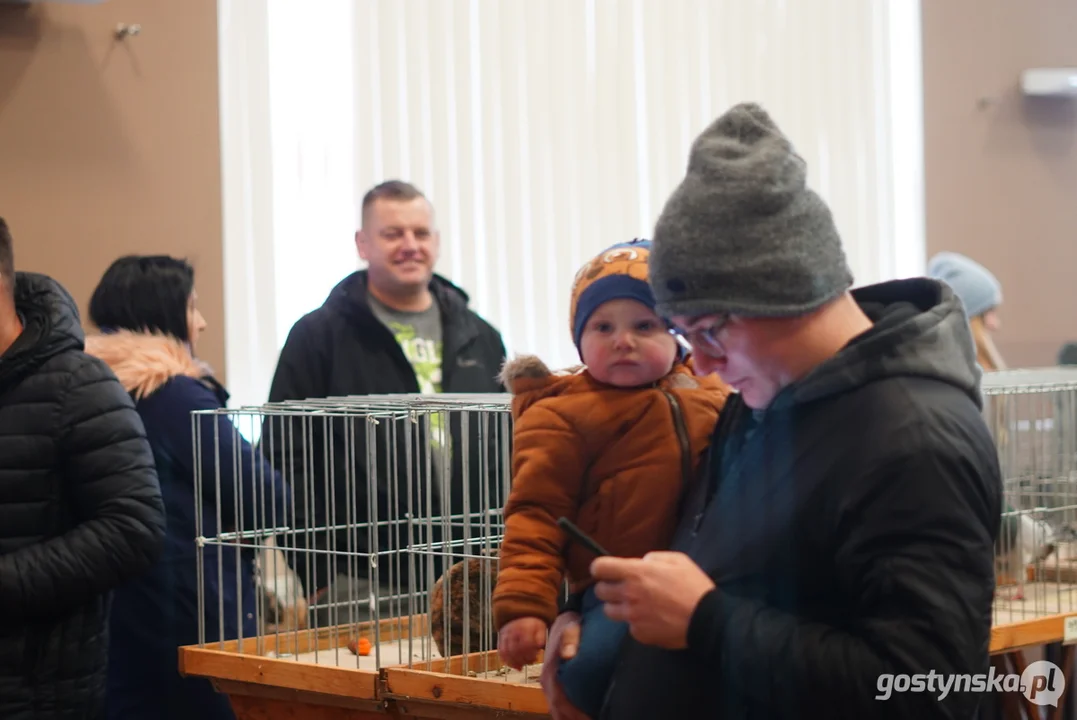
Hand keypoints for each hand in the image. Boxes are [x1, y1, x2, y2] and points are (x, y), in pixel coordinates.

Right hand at [498, 616, 546, 669]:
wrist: (520, 616)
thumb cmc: (533, 625)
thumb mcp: (540, 628)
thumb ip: (541, 637)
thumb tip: (539, 645)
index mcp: (524, 627)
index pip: (525, 643)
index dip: (530, 653)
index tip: (535, 657)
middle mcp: (512, 631)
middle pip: (515, 649)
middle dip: (523, 659)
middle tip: (530, 662)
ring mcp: (505, 635)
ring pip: (506, 652)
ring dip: (514, 662)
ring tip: (522, 667)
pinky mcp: (501, 639)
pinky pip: (501, 652)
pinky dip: (507, 661)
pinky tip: (514, 666)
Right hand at [539, 612, 591, 719]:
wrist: (563, 621)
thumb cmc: (569, 625)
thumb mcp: (571, 627)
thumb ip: (570, 638)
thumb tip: (568, 654)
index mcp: (550, 672)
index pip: (559, 700)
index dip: (573, 713)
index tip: (589, 718)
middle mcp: (547, 681)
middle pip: (557, 710)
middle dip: (572, 719)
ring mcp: (549, 683)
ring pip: (556, 709)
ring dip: (569, 718)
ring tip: (587, 719)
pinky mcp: (554, 683)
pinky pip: (558, 703)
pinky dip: (567, 713)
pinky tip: (580, 716)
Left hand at [591, 551, 714, 648]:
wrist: (706, 619)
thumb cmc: (693, 585)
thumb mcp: (677, 560)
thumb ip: (653, 558)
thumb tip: (640, 563)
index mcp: (636, 573)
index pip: (599, 567)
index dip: (600, 568)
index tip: (606, 570)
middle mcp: (629, 595)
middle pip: (599, 591)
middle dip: (608, 587)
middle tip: (623, 588)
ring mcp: (632, 616)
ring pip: (609, 611)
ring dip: (618, 606)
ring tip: (635, 605)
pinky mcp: (639, 634)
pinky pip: (628, 626)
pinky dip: (636, 623)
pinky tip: (651, 619)